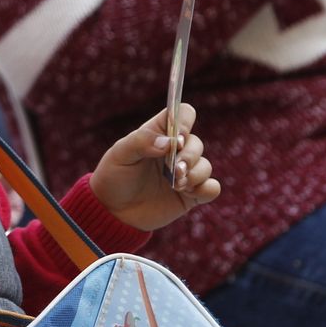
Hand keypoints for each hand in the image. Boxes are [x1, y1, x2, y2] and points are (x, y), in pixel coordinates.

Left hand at [88, 103, 219, 231]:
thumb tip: (170, 142)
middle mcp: (174, 151)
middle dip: (189, 156)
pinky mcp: (190, 195)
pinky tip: (189, 193)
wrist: (113, 212)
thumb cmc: (114, 177)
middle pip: (197, 143)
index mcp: (158, 134)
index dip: (184, 122)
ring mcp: (183, 173)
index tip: (177, 140)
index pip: (182, 114)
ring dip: (195, 174)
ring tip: (176, 185)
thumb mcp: (120, 154)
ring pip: (205, 165)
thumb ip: (142, 141)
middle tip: (175, 170)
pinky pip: (212, 188)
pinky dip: (207, 189)